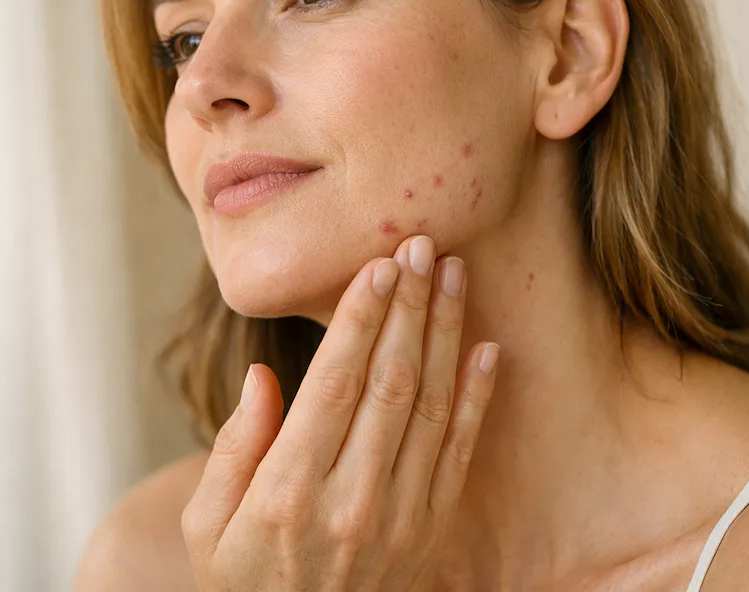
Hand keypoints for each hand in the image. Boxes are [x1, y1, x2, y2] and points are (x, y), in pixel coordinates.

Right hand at [181, 234, 499, 591]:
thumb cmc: (241, 580)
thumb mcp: (205, 525)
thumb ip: (233, 448)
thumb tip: (264, 376)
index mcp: (288, 490)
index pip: (335, 382)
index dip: (361, 317)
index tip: (379, 265)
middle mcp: (352, 497)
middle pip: (390, 380)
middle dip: (409, 305)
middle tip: (421, 245)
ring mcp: (400, 513)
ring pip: (431, 403)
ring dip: (445, 332)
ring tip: (453, 274)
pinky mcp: (430, 524)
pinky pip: (460, 449)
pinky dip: (478, 396)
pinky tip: (487, 347)